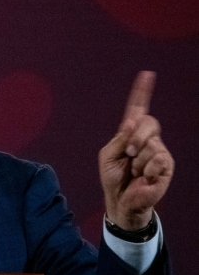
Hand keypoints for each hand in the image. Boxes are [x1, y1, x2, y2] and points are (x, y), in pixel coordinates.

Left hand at [99, 71, 173, 230]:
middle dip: (135, 138)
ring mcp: (159, 151)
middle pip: (148, 122)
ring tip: (134, 172)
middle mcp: (147, 138)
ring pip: (151, 144)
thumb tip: (133, 121)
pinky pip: (158, 159)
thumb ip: (120, 138)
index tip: (147, 74)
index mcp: (130, 133)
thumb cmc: (113, 178)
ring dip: (137, 161)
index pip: (137, 109)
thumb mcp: (109, 155)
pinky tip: (143, 178)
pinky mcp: (166, 165)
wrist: (120, 200)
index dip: (142, 92)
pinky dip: (146, 170)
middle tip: (128, 154)